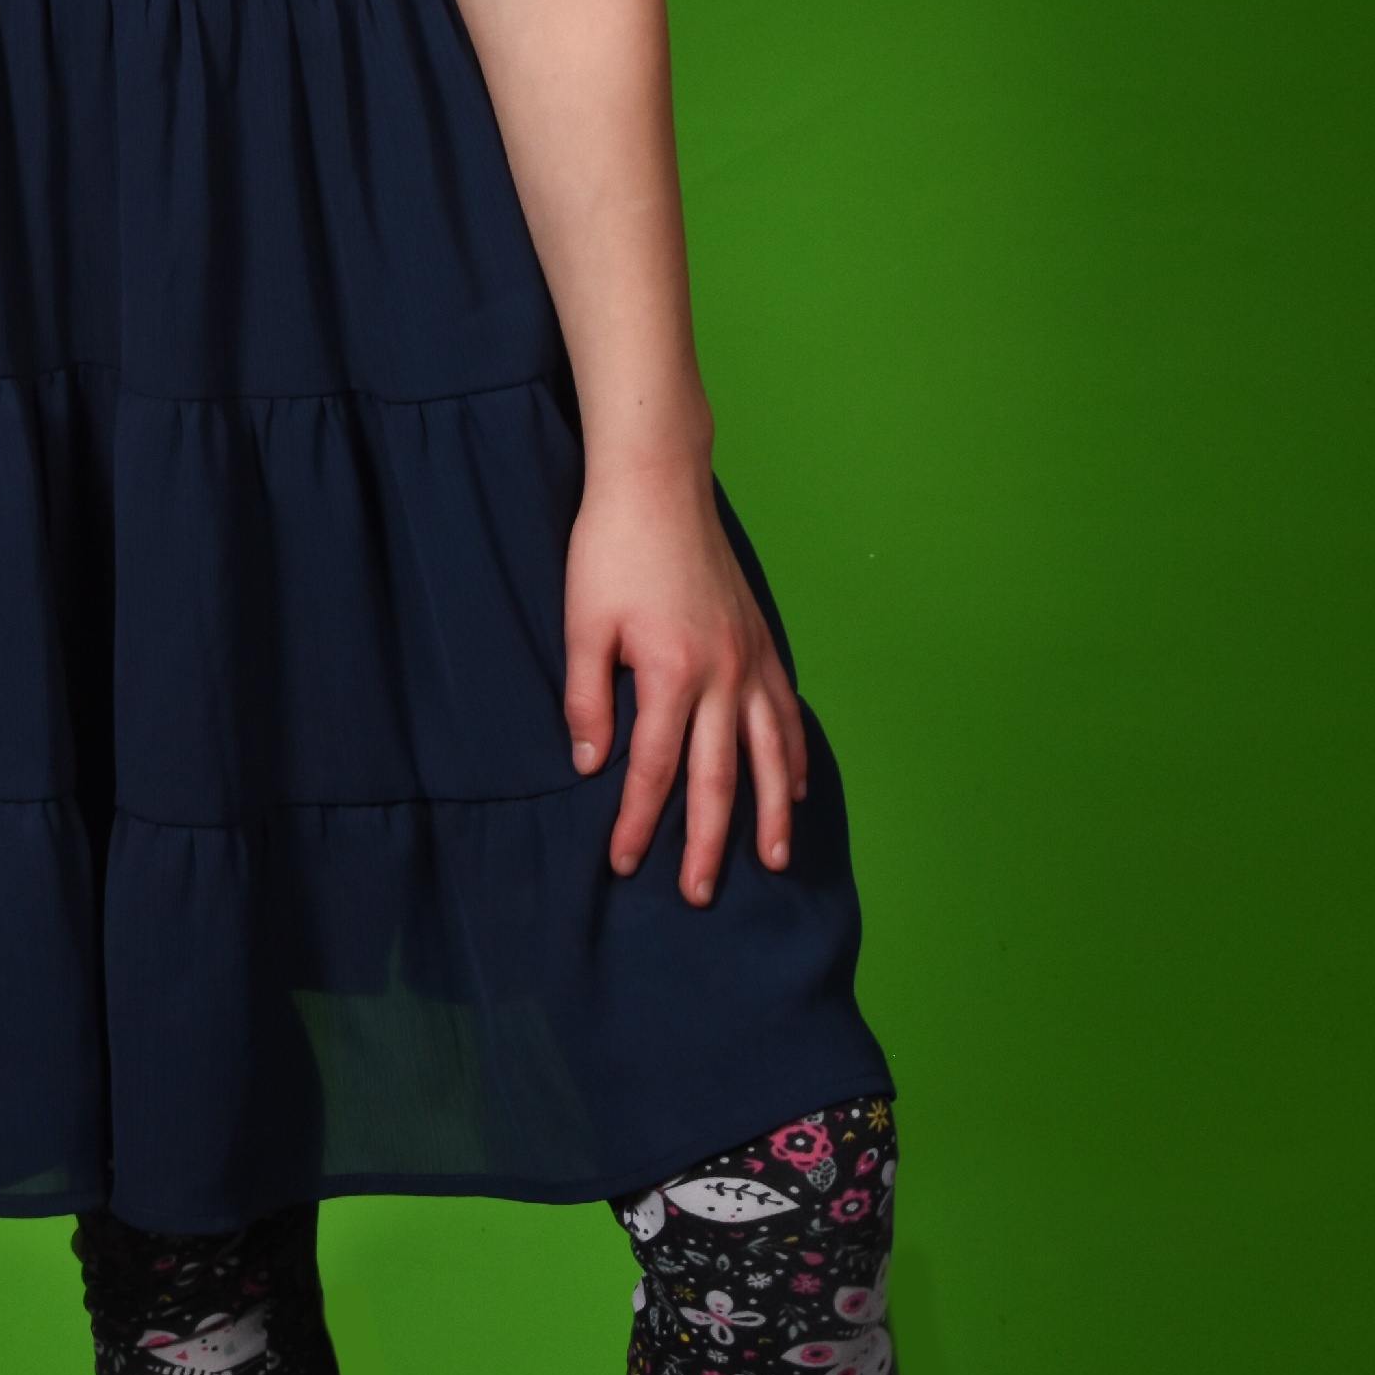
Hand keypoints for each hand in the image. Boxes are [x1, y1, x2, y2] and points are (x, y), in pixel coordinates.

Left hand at [562, 463, 807, 903]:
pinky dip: (792, 752)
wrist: (657, 481)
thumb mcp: (582, 622)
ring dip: (770, 812)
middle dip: (708, 842)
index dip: (637, 821)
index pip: (652, 768)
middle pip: (718, 777)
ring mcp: (747, 657)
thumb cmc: (609, 548)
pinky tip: (793, 785)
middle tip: (699, 893)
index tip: (624, 862)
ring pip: (768, 752)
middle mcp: (720, 674)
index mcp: (670, 673)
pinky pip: (784, 709)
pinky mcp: (758, 639)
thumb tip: (590, 764)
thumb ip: (588, 697)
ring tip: (774, 861)